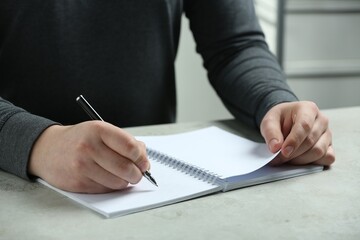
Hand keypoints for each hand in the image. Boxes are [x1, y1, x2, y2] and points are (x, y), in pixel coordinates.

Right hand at [29, 121, 149, 192]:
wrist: (47, 149)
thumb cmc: (80, 139)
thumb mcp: (101, 131)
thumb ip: (124, 142)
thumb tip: (144, 159)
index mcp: (99, 130)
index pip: (131, 148)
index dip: (142, 158)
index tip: (144, 162)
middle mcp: (89, 147)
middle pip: (126, 168)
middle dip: (137, 174)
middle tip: (137, 173)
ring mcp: (82, 166)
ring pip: (118, 182)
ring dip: (125, 182)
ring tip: (120, 175)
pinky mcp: (78, 183)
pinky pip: (105, 190)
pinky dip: (111, 186)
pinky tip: (106, 178)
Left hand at [260, 101, 334, 165]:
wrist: (286, 121)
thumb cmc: (280, 119)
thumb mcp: (269, 121)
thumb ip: (271, 133)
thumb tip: (275, 148)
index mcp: (308, 109)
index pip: (304, 126)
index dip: (294, 141)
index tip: (283, 151)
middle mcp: (321, 120)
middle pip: (310, 141)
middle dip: (293, 153)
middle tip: (277, 158)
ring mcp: (327, 134)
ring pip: (319, 151)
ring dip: (301, 159)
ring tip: (287, 158)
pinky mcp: (330, 146)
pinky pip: (327, 158)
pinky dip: (313, 162)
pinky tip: (300, 159)